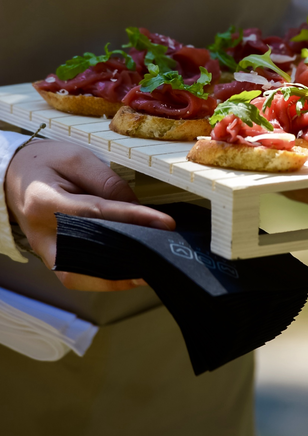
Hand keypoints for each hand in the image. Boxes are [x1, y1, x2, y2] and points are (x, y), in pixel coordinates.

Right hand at [5, 140, 174, 291]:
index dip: (133, 218)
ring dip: (118, 276)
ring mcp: (45, 251)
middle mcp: (42, 235)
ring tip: (151, 265)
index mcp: (45, 203)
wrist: (15, 175)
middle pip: (87, 256)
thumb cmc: (44, 163)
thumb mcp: (77, 158)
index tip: (164, 223)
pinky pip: (80, 275)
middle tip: (161, 252)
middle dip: (127, 258)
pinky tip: (131, 271)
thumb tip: (137, 207)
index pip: (96, 214)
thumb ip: (108, 182)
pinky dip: (106, 277)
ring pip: (81, 277)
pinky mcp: (54, 257)